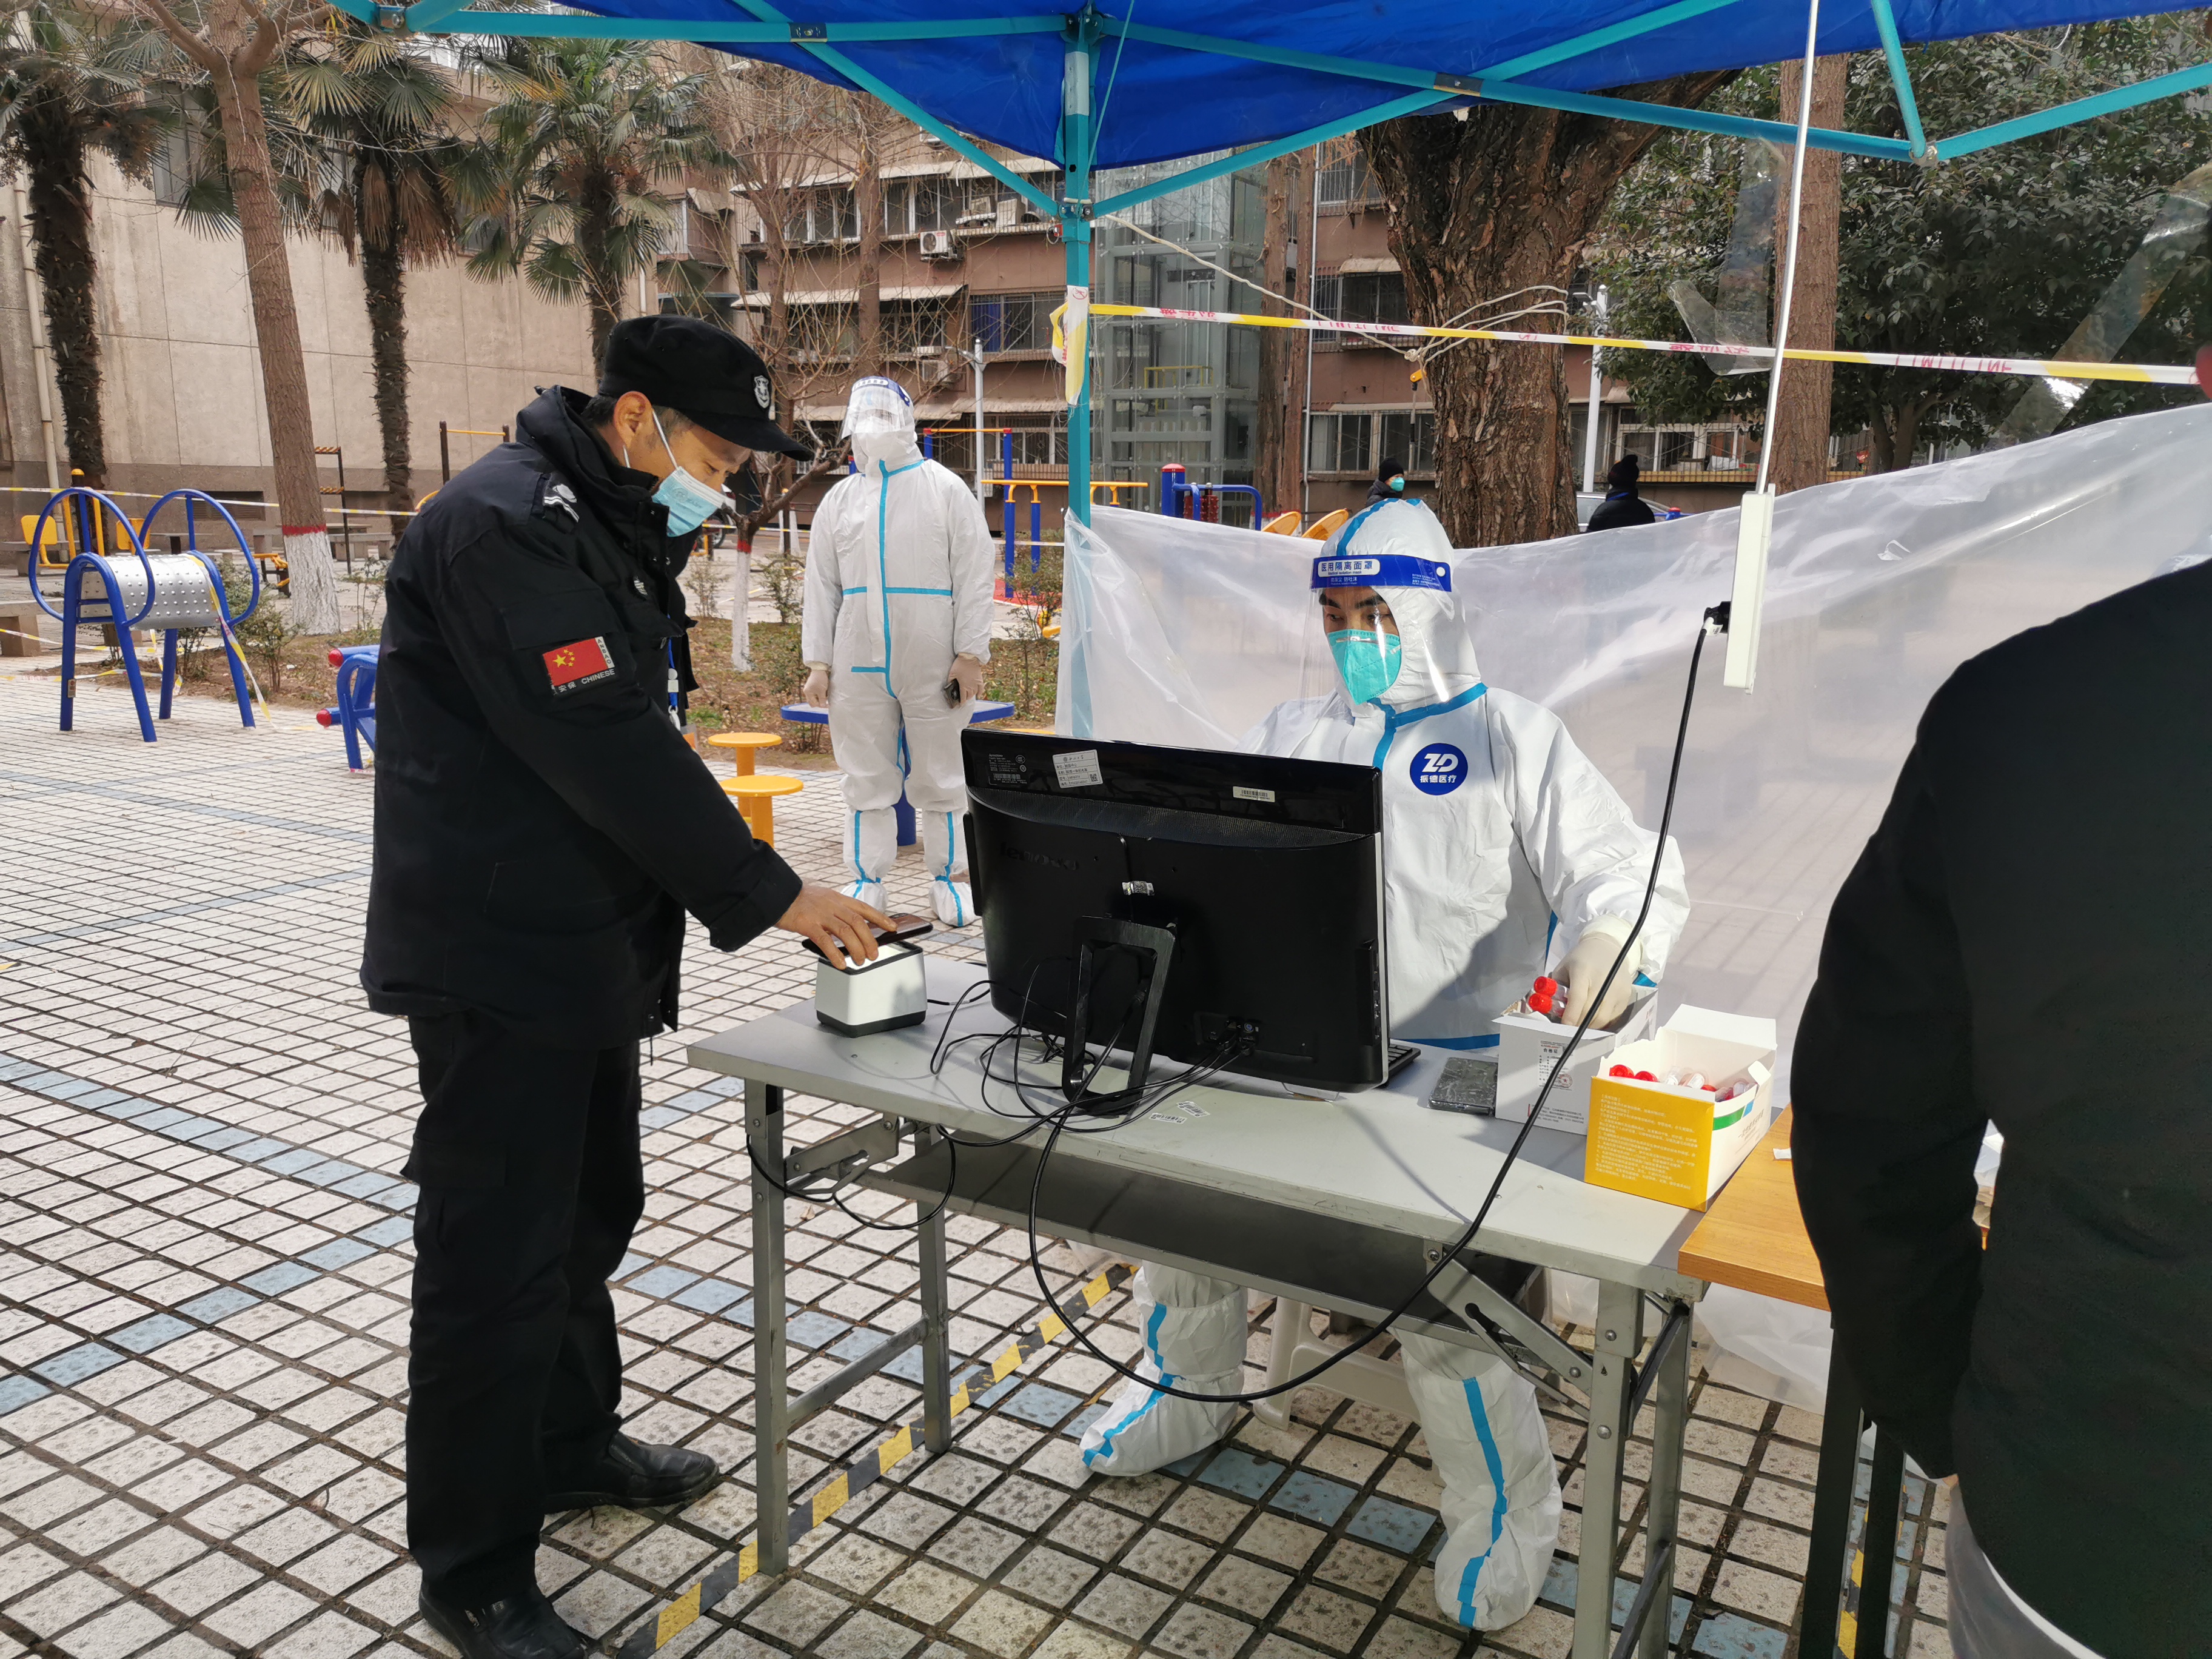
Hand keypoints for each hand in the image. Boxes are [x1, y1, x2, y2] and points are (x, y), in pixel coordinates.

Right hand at [776, 883, 891, 967]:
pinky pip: (825, 940)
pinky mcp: (807, 924)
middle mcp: (832, 904)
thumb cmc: (797, 900)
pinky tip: (841, 963)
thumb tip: (849, 928)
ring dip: (857, 948)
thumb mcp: (821, 899)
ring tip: (861, 961)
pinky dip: (835, 953)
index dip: (880, 918)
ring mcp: (820, 913)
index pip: (864, 908)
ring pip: (846, 932)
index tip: (892, 927)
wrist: (775, 893)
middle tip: (875, 954)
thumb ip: (835, 911)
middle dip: (870, 940)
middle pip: (858, 923)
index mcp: (837, 898)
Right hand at [802, 665, 829, 707]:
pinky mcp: (811, 687)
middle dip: (819, 703)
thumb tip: (823, 706)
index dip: (821, 705)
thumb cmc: (820, 680)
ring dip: (819, 700)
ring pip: (813, 698)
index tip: (828, 705)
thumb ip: (822, 699)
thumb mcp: (822, 691)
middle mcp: (806, 692)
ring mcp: (808, 689)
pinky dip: (818, 696)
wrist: (819, 669)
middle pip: (812, 702)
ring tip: (825, 698)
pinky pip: (814, 694)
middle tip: (826, 703)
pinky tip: (823, 694)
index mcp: (808, 693)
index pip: (814, 703)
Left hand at [948, 654, 984, 703]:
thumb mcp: (952, 673)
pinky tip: (978, 695)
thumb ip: (950, 681)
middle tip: (963, 699)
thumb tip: (949, 686)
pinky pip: (981, 689)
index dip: (961, 701)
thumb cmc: (959, 665)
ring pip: (975, 693)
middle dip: (966, 699)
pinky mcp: (980, 679)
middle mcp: (971, 686)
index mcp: (963, 686)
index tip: (960, 704)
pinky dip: (980, 693)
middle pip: (969, 696)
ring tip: (969, 696)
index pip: (963, 697)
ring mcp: (976, 683)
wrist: (969, 658)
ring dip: (971, 696)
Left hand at [1559, 925, 1642, 1029]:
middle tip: (1569, 1026)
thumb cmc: (1581, 959)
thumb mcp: (1563, 968)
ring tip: (1580, 1022)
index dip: (1571, 1014)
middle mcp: (1603, 981)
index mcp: (1583, 971)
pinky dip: (1601, 1022)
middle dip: (1577, 1023)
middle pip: (1590, 1012)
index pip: (1578, 997)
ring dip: (1589, 1025)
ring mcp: (1617, 990)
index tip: (1564, 1025)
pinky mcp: (1626, 997)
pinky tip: (1593, 1017)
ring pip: (1602, 1019)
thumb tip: (1550, 1010)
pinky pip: (1612, 1018)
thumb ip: (1555, 988)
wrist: (1607, 948)